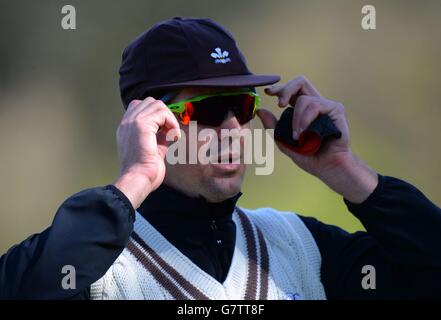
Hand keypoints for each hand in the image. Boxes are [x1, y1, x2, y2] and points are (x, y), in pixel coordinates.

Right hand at [113, 97, 180, 208]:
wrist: (137, 179)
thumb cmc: (144, 171)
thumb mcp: (153, 148)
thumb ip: (159, 137)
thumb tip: (170, 130)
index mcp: (126, 128)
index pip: (140, 106)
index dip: (157, 115)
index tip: (165, 131)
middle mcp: (127, 122)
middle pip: (150, 102)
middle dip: (164, 114)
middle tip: (170, 132)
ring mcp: (132, 122)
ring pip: (157, 105)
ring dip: (169, 118)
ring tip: (172, 135)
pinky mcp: (141, 125)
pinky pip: (162, 113)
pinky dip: (172, 123)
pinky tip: (173, 137)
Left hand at [256, 76, 377, 202]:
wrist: (327, 167)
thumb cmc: (309, 156)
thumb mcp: (284, 141)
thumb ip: (273, 126)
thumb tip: (259, 110)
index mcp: (303, 109)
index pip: (291, 90)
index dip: (279, 88)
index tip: (267, 92)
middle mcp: (315, 104)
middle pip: (300, 82)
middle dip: (286, 90)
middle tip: (279, 104)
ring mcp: (326, 106)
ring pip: (303, 99)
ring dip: (295, 119)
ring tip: (297, 136)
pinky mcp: (336, 109)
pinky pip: (314, 106)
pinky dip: (305, 120)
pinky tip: (304, 133)